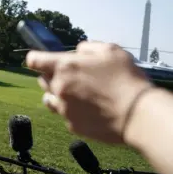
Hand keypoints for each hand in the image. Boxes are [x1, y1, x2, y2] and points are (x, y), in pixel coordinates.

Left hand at [26, 41, 152, 143]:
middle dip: (51, 75)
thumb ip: (88, 48)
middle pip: (41, 80)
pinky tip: (89, 109)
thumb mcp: (110, 50)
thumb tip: (77, 52)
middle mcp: (59, 88)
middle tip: (71, 76)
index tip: (42, 59)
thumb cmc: (126, 78)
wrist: (138, 115)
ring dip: (57, 94)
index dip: (37, 58)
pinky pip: (65, 115)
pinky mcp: (72, 125)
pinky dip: (72, 111)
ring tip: (76, 94)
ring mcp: (64, 109)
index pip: (34, 60)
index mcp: (64, 67)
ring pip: (49, 100)